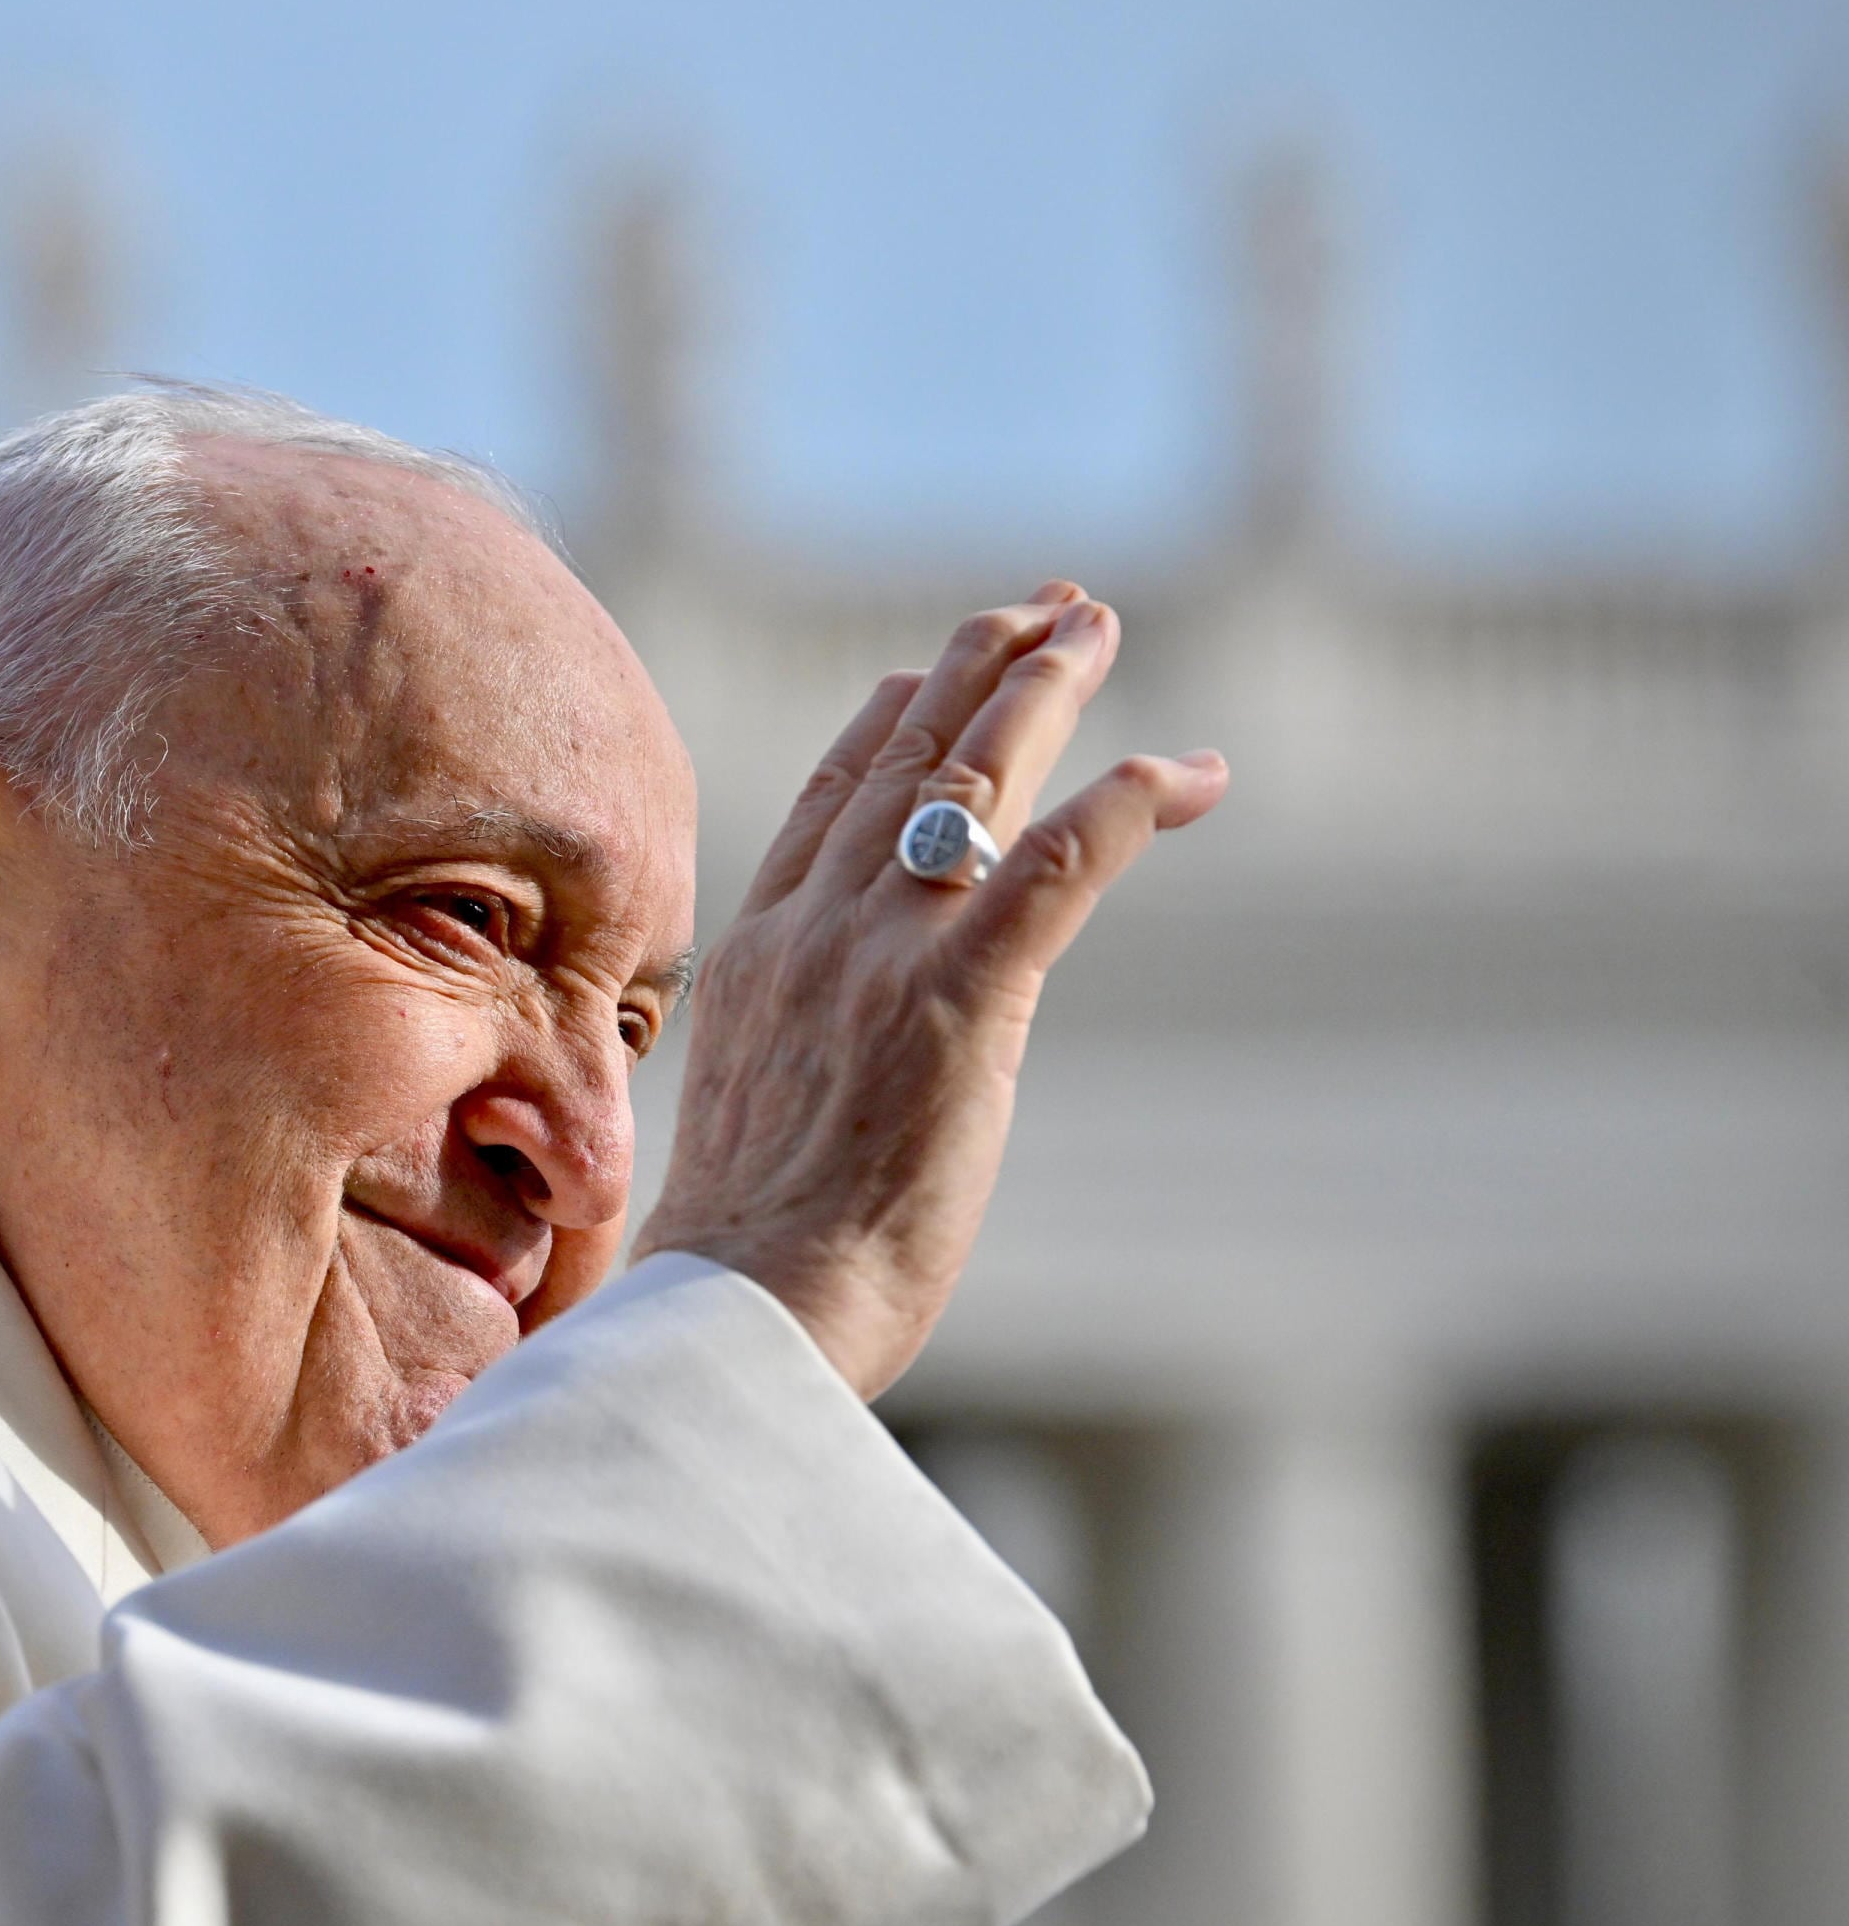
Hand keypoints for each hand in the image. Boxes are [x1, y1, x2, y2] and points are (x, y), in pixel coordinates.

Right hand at [634, 582, 1225, 1397]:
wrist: (741, 1317)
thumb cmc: (745, 1266)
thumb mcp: (750, 1123)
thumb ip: (794, 1059)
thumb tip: (828, 1079)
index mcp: (756, 957)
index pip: (828, 800)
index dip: (888, 717)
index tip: (929, 665)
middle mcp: (813, 931)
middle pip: (902, 757)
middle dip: (980, 667)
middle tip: (1051, 608)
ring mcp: (882, 958)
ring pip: (973, 779)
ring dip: (1047, 690)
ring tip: (1098, 626)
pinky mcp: (960, 1003)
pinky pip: (1057, 866)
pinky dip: (1124, 804)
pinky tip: (1184, 771)